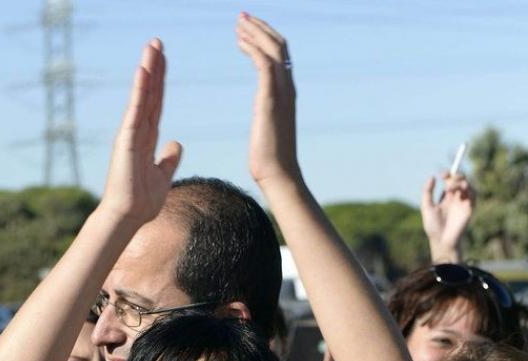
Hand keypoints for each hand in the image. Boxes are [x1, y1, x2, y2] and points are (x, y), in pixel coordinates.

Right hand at [102, 39, 182, 223]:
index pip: (156, 104)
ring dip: (148, 71)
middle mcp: (138, 132)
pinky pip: (135, 111)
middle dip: (155, 68)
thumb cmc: (142, 201)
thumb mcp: (163, 176)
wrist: (128, 217)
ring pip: (142, 97)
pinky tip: (144, 72)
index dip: (161, 82)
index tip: (164, 60)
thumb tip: (176, 144)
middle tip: (158, 42)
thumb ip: (168, 159)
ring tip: (152, 47)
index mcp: (147, 139)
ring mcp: (131, 134)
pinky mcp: (126, 140)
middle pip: (149, 94)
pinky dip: (139, 92)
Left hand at [237, 14, 300, 186]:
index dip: (266, 38)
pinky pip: (264, 64)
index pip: (281, 56)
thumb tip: (264, 120)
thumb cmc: (270, 161)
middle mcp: (288, 89)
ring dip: (255, 33)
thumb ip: (268, 117)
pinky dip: (253, 48)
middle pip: (279, 46)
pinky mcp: (270, 100)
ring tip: (239, 24)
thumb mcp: (269, 131)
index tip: (248, 30)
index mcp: (288, 95)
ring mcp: (282, 94)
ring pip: (273, 50)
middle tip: (242, 17)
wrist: (278, 175)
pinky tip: (240, 42)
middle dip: (261, 28)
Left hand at [421, 172, 474, 262]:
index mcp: (446, 197)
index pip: (450, 180)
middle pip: (461, 180)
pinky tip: (461, 192)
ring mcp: (463, 203)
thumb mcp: (427, 207)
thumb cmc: (433, 227)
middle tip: (448, 182)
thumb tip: (432, 177)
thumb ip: (427, 192)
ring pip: (468, 185)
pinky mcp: (469, 209)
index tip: (442, 175)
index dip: (448, 174)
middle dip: (456, 176)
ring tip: (452, 188)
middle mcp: (456, 198)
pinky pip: (474, 195)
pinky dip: (470, 190)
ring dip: (462, 182)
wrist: (442, 241)